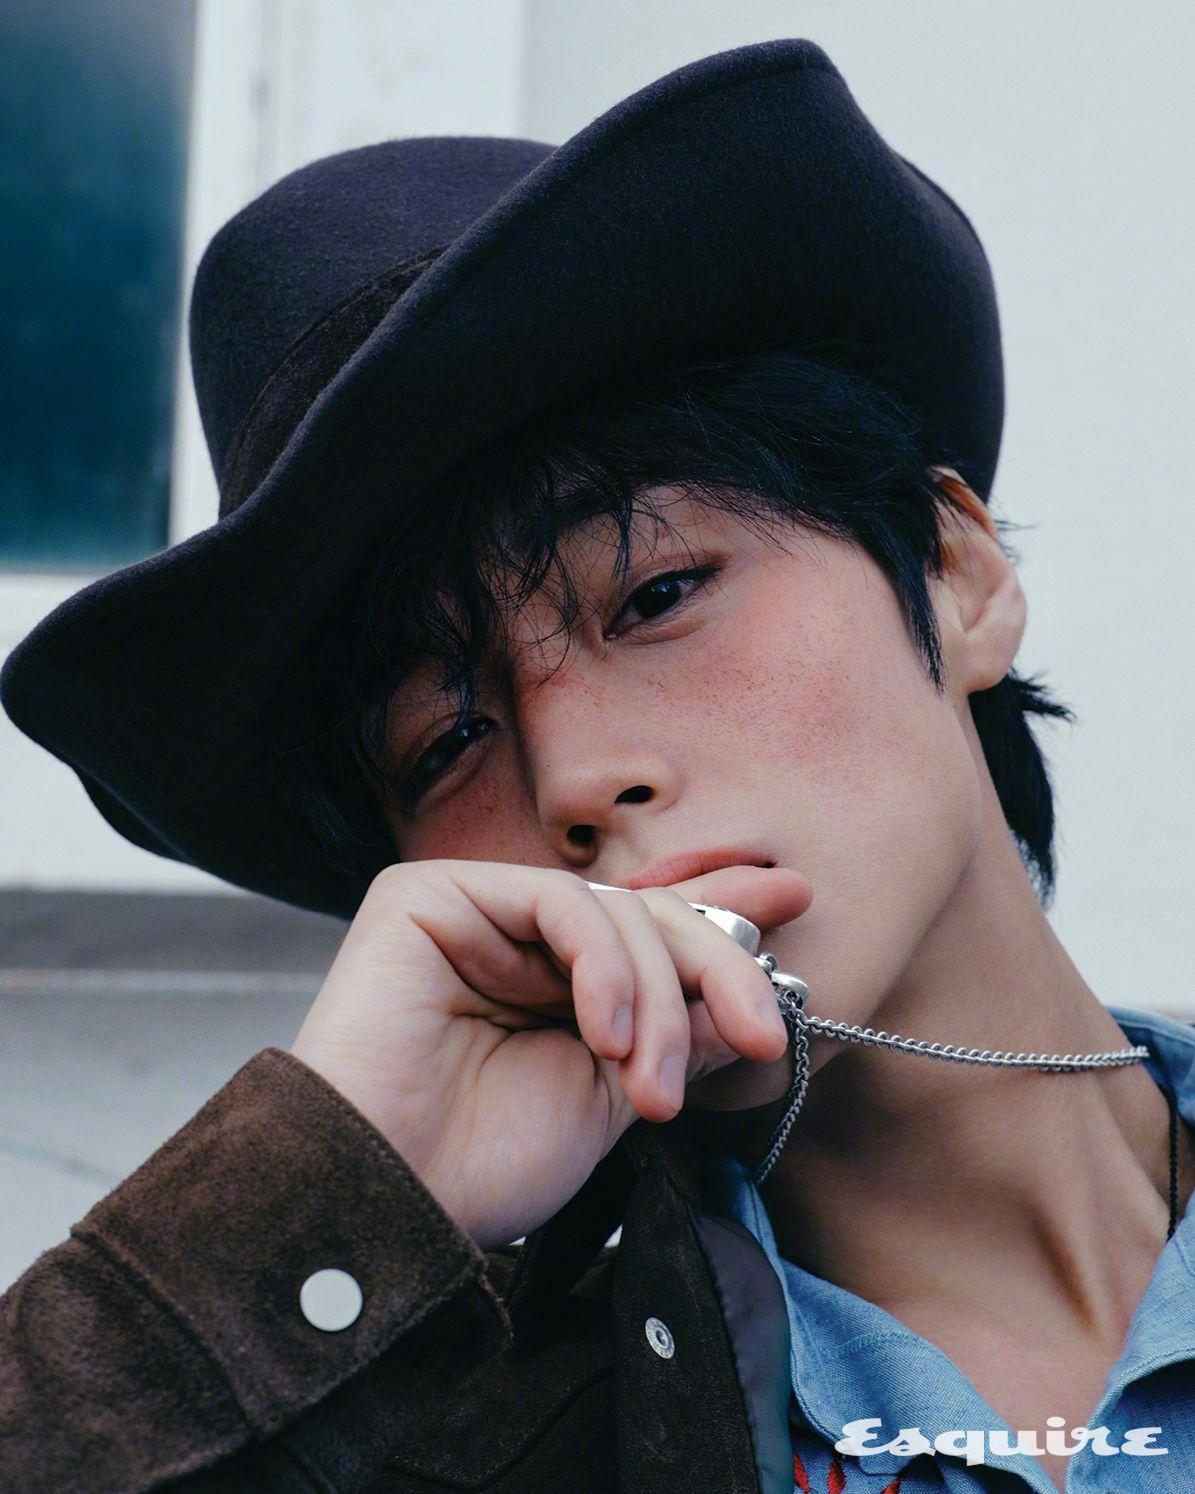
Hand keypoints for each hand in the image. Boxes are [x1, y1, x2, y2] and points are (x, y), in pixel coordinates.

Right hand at [289, 860, 811, 1248]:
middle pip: (646, 914)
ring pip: (613, 909)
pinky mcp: (431, 896)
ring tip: (654, 1088)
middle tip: (765, 1035)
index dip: (718, 913)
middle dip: (718, 971)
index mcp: (553, 981)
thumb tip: (755, 992)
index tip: (794, 899)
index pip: (649, 927)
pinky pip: (558, 903)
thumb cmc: (487, 1166)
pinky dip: (605, 966)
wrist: (390, 1206)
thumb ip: (680, 1031)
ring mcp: (474, 911)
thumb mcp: (617, 1096)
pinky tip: (608, 1035)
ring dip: (659, 999)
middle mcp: (514, 937)